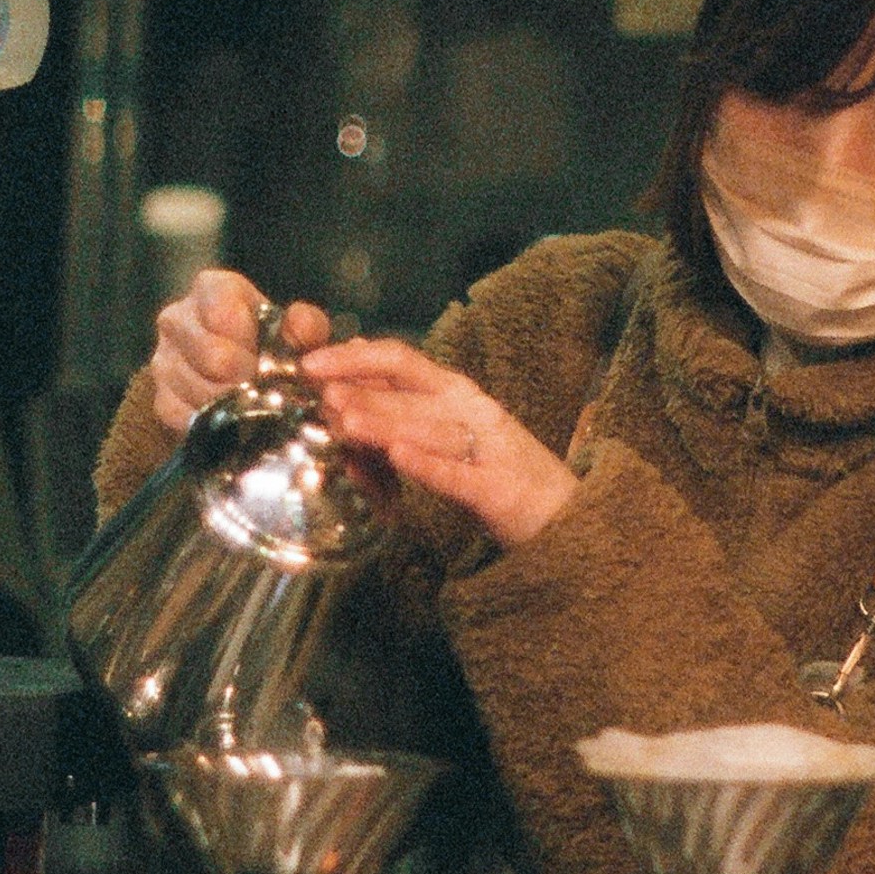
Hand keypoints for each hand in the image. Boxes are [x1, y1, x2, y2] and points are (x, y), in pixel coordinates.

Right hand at [149, 269, 330, 438]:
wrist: (242, 373)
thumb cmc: (272, 342)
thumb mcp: (297, 329)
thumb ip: (306, 324)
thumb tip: (301, 328)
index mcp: (210, 288)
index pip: (222, 310)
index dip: (250, 338)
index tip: (266, 352)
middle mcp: (176, 318)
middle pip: (213, 357)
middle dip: (249, 377)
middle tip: (267, 385)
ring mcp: (162, 360)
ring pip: (202, 391)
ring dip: (236, 404)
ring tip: (254, 401)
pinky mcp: (160, 399)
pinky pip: (190, 418)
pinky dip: (218, 424)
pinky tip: (234, 416)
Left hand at [302, 337, 576, 550]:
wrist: (563, 518)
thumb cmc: (495, 473)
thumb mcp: (445, 431)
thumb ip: (399, 398)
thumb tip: (350, 355)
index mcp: (455, 392)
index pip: (401, 360)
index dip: (354, 359)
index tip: (310, 364)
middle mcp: (471, 410)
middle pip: (412, 391)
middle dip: (364, 391)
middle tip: (319, 394)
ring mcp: (488, 448)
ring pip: (430, 429)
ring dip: (386, 423)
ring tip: (344, 422)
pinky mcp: (500, 490)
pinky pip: (459, 475)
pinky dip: (428, 465)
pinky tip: (398, 457)